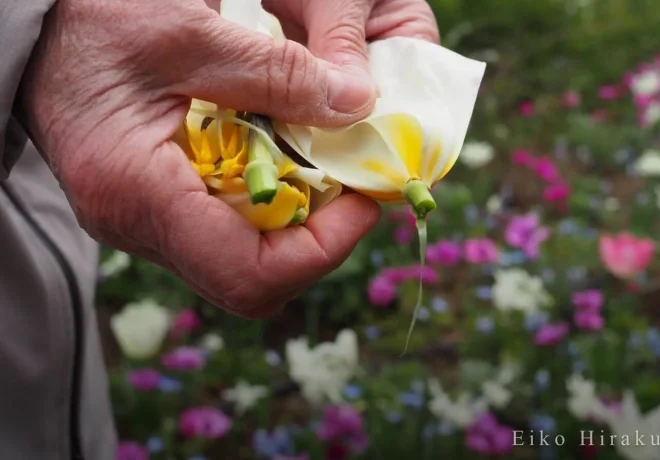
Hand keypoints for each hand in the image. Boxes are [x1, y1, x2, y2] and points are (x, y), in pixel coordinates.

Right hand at [20, 0, 437, 316]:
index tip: (363, 199)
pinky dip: (269, 205)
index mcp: (140, 195)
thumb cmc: (90, 22)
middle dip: (319, 236)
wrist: (32, 32)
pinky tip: (281, 158)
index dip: (325, 249)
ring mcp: (146, 225)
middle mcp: (139, 228)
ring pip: (245, 260)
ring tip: (323, 165)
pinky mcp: (155, 210)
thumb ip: (278, 73)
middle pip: (256, 277)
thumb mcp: (189, 32)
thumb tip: (357, 106)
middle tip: (351, 180)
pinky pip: (227, 232)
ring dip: (299, 220)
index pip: (252, 275)